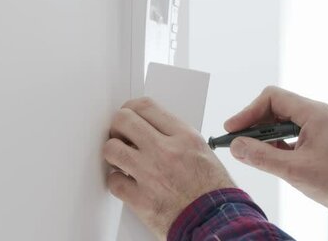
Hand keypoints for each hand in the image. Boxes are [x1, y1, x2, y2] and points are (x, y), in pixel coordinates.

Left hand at [104, 97, 234, 239]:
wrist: (215, 221)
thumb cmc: (213, 191)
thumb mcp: (202, 151)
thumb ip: (176, 136)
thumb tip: (153, 127)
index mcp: (184, 137)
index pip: (145, 107)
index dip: (131, 108)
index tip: (129, 115)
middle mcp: (165, 152)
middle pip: (124, 121)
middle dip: (118, 127)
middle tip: (120, 135)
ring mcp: (150, 175)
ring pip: (112, 149)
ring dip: (114, 153)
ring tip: (122, 158)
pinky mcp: (140, 199)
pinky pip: (114, 181)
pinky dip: (117, 181)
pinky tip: (126, 180)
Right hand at [225, 87, 327, 226]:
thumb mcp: (295, 171)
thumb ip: (262, 157)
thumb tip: (236, 146)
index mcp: (314, 113)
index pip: (272, 98)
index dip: (249, 112)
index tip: (232, 129)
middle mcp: (315, 114)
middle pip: (275, 107)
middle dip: (254, 123)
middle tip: (236, 141)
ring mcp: (316, 126)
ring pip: (280, 120)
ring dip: (263, 134)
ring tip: (249, 151)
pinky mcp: (315, 139)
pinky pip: (288, 132)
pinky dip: (274, 142)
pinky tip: (267, 157)